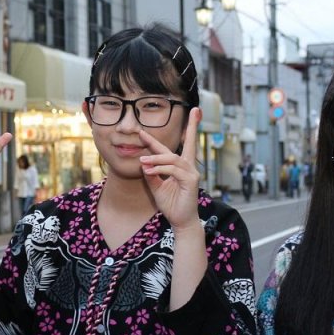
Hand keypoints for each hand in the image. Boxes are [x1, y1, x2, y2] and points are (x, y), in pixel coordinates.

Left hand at [137, 108, 201, 230]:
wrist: (181, 222)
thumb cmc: (171, 205)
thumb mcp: (157, 187)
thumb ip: (152, 175)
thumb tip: (144, 163)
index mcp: (181, 167)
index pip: (170, 149)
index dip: (156, 141)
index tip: (142, 132)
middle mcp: (189, 167)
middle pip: (189, 142)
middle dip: (191, 126)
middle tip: (188, 112)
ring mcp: (192, 173)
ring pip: (173, 158)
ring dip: (156, 158)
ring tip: (142, 161)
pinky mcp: (191, 180)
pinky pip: (174, 170)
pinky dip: (160, 169)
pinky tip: (149, 171)